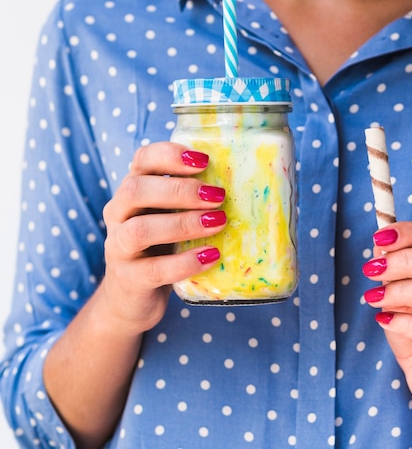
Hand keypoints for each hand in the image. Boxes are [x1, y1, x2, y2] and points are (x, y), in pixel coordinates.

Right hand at [99, 142, 225, 333]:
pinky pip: (154, 269)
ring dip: (182, 224)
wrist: (132, 299)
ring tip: (218, 222)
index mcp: (133, 191)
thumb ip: (194, 201)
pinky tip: (211, 256)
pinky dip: (184, 262)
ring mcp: (119, 248)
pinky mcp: (130, 280)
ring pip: (139, 230)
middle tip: (218, 196)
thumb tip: (249, 183)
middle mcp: (119, 215)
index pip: (142, 160)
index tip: (204, 160)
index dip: (170, 155)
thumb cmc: (161, 249)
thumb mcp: (172, 217)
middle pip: (135, 191)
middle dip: (180, 190)